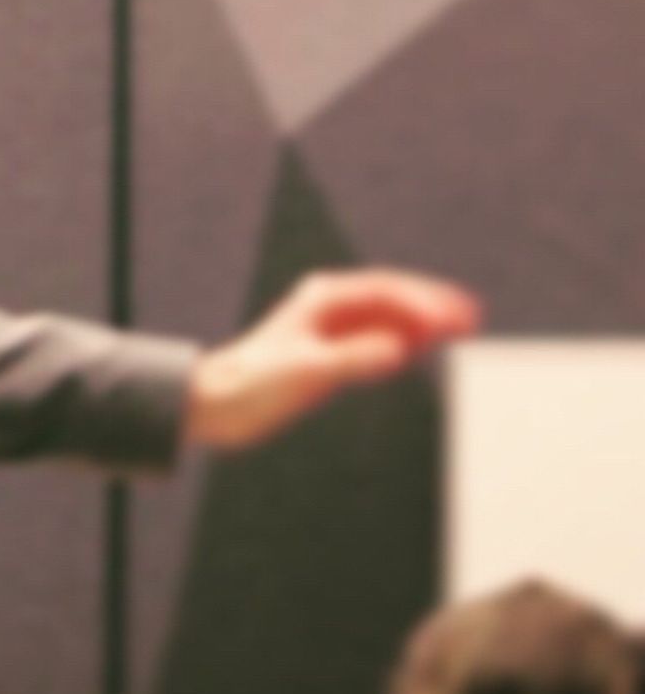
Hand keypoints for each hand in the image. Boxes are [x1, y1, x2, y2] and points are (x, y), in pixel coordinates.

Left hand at [184, 268, 480, 450]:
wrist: (221, 402)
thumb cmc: (255, 382)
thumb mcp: (307, 370)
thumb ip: (352, 358)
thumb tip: (396, 349)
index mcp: (321, 297)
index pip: (384, 290)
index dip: (421, 302)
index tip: (451, 318)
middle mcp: (329, 307)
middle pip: (392, 298)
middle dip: (431, 305)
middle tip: (472, 316)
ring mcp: (332, 328)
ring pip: (389, 318)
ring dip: (423, 322)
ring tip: (463, 328)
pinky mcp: (332, 353)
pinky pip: (378, 340)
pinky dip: (405, 341)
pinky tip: (427, 346)